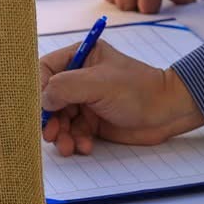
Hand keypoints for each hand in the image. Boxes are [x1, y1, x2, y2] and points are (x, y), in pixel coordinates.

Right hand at [40, 41, 203, 155]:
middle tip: (50, 135)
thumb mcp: (99, 84)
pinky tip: (85, 146)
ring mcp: (86, 100)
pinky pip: (74, 132)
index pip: (45, 70)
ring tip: (69, 146)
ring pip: (59, 119)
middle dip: (48, 119)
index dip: (37, 90)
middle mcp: (80, 77)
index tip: (35, 110)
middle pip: (49, 98)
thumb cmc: (138, 90)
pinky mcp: (93, 120)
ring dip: (61, 135)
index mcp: (81, 56)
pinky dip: (75, 141)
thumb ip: (65, 87)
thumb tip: (41, 100)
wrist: (168, 112)